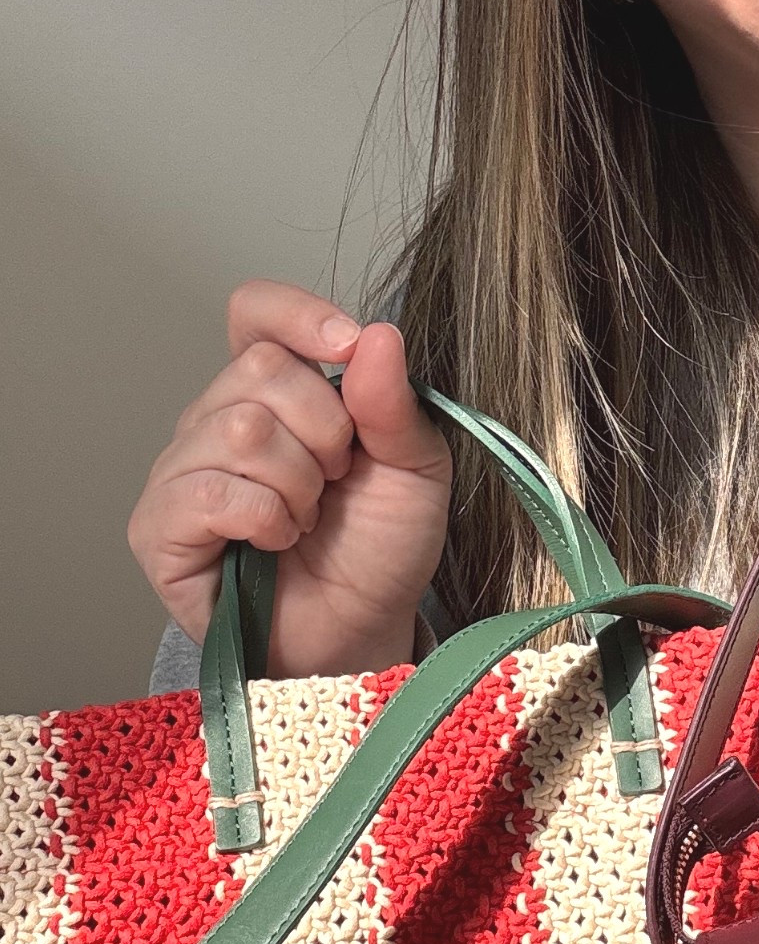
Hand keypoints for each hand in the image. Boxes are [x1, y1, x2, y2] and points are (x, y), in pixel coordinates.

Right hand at [129, 282, 451, 676]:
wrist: (363, 631)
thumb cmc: (380, 550)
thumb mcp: (415, 468)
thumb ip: (394, 404)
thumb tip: (376, 335)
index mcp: (277, 392)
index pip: (256, 312)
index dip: (298, 316)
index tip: (347, 347)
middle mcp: (219, 419)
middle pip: (260, 369)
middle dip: (325, 430)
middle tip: (337, 481)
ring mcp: (182, 471)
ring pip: (238, 428)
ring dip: (298, 484)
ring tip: (307, 520)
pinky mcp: (159, 528)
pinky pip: (207, 491)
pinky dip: (263, 517)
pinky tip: (276, 542)